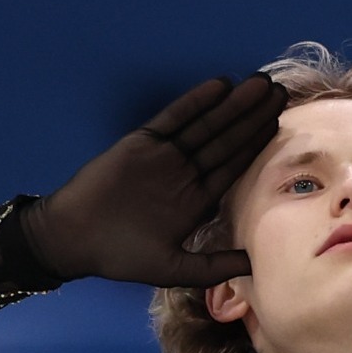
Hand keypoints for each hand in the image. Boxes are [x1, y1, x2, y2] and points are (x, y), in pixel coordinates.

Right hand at [19, 73, 286, 286]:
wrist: (72, 238)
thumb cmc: (119, 256)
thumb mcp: (172, 269)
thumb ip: (212, 266)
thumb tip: (254, 266)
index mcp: (194, 200)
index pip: (233, 166)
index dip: (255, 145)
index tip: (279, 123)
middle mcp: (183, 174)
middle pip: (225, 140)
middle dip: (251, 116)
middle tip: (278, 91)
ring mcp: (163, 156)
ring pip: (205, 125)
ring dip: (232, 105)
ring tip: (259, 84)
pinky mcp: (141, 142)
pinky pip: (173, 118)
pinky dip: (195, 102)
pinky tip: (219, 86)